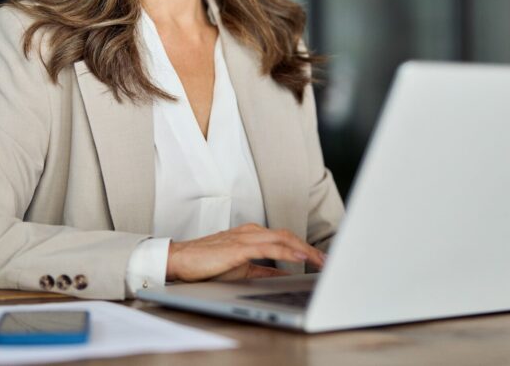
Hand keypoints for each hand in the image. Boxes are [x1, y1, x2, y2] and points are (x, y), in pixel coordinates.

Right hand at [165, 223, 325, 282]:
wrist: (181, 260)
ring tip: (321, 261)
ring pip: (284, 239)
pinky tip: (300, 258)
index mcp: (252, 235)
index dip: (305, 248)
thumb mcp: (242, 269)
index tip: (321, 259)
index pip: (285, 239)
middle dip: (311, 249)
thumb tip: (284, 277)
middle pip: (289, 236)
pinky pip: (270, 247)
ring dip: (305, 250)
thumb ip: (264, 272)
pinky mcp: (239, 246)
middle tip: (328, 261)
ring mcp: (246, 237)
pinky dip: (288, 252)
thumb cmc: (207, 264)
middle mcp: (252, 232)